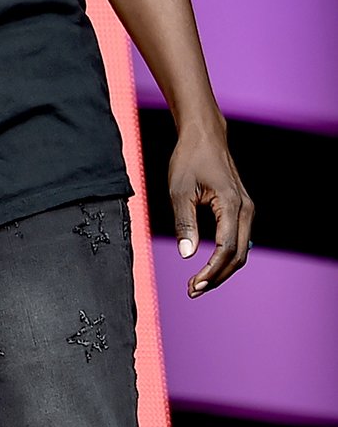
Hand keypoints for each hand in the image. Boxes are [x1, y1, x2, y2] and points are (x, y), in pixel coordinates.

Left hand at [168, 125, 252, 295]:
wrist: (205, 136)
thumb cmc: (189, 159)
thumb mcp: (179, 190)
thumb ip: (184, 223)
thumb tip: (186, 254)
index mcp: (232, 206)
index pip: (226, 249)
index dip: (211, 271)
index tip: (193, 285)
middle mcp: (246, 210)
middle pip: (238, 256)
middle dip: (216, 276)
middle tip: (193, 290)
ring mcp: (246, 210)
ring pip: (240, 250)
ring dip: (221, 269)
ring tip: (198, 283)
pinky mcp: (241, 209)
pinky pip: (238, 239)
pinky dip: (225, 256)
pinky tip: (209, 265)